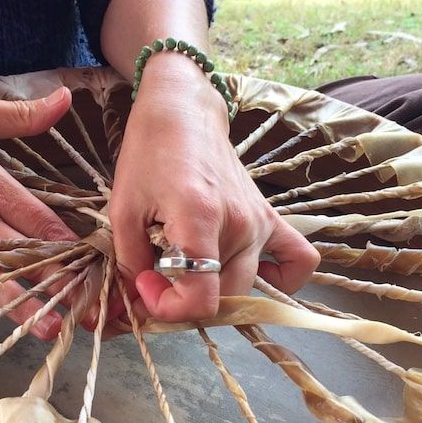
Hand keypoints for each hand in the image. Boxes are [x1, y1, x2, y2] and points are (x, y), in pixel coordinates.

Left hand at [110, 53, 319, 322]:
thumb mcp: (123, 210)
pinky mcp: (271, 218)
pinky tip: (250, 276)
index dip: (169, 308)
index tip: (145, 285)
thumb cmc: (149, 155)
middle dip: (182, 302)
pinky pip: (298, 260)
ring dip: (213, 293)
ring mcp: (260, 222)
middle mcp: (239, 223)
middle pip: (222, 298)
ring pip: (245, 288)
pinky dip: (281, 279)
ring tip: (185, 273)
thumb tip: (136, 303)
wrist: (182, 113)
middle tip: (155, 279)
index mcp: (200, 218)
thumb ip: (130, 263)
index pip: (202, 298)